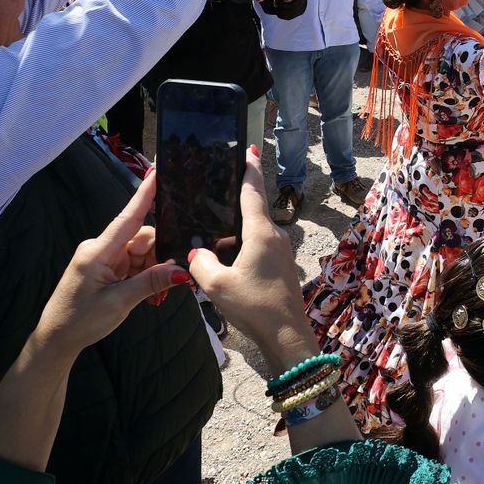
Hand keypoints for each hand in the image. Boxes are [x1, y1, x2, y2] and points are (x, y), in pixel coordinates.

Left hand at [32, 172, 186, 357]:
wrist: (57, 339)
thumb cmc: (80, 320)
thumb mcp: (119, 303)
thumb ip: (151, 283)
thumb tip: (182, 271)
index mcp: (98, 252)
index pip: (127, 218)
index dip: (144, 195)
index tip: (157, 172)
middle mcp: (100, 249)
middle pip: (142, 239)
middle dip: (161, 257)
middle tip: (173, 282)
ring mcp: (103, 259)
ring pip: (142, 253)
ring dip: (155, 271)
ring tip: (157, 297)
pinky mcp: (106, 269)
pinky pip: (134, 264)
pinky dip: (146, 277)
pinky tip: (150, 295)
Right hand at [187, 147, 311, 362]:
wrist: (286, 335)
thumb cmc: (255, 307)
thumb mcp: (217, 286)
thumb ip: (201, 264)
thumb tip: (197, 253)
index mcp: (261, 233)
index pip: (253, 191)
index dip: (249, 169)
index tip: (248, 149)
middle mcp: (275, 236)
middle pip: (253, 210)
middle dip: (235, 200)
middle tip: (214, 190)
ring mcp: (280, 251)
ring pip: (253, 231)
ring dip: (235, 230)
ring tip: (210, 232)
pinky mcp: (280, 265)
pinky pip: (258, 246)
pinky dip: (241, 246)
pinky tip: (224, 258)